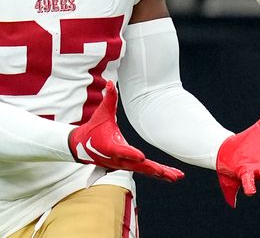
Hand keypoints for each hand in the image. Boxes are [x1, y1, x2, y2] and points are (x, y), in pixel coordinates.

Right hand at [69, 81, 183, 181]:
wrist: (83, 146)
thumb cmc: (94, 128)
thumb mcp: (102, 113)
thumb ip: (109, 99)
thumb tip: (110, 83)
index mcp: (111, 146)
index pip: (122, 151)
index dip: (131, 153)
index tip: (141, 157)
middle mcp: (119, 159)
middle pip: (137, 166)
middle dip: (152, 169)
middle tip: (165, 172)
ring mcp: (125, 164)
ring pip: (144, 171)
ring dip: (161, 174)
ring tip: (177, 176)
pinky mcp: (129, 166)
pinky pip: (146, 171)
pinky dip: (159, 174)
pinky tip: (172, 176)